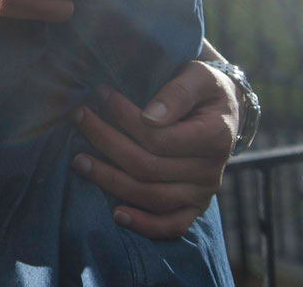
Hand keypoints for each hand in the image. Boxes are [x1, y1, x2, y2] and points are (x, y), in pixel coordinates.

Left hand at [71, 60, 240, 237]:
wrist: (224, 111)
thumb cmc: (204, 88)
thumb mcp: (198, 76)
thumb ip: (177, 93)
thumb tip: (149, 117)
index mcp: (216, 137)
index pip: (159, 138)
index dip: (124, 117)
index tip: (101, 94)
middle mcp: (211, 171)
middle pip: (148, 167)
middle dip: (106, 141)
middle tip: (79, 117)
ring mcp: (203, 193)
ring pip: (151, 196)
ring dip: (110, 180)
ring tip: (78, 160)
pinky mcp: (195, 208)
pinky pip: (172, 225)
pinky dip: (144, 225)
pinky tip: (115, 214)